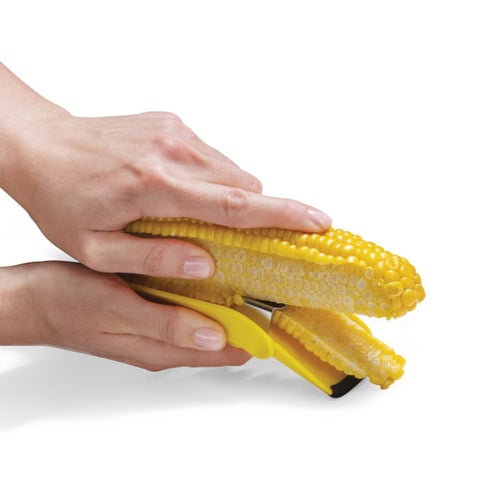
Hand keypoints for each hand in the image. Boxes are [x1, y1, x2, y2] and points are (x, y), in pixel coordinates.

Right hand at [0, 262, 249, 368]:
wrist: (35, 300)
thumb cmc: (69, 306)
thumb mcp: (117, 312)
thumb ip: (166, 325)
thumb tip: (214, 338)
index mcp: (164, 349)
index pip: (228, 352)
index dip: (257, 336)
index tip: (283, 313)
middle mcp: (167, 341)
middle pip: (224, 334)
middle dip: (249, 315)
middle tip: (273, 282)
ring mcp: (160, 326)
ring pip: (209, 317)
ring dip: (230, 300)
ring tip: (252, 272)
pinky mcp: (151, 309)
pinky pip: (190, 303)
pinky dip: (206, 290)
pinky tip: (212, 268)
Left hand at [3, 98, 330, 277]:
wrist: (41, 146)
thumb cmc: (62, 199)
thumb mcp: (95, 249)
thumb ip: (153, 257)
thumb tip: (206, 263)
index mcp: (154, 187)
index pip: (234, 205)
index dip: (282, 215)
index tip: (318, 222)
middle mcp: (172, 152)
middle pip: (242, 187)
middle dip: (254, 214)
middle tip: (241, 239)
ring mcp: (174, 132)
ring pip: (230, 171)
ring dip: (228, 197)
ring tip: (196, 216)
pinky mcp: (172, 122)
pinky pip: (212, 156)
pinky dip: (211, 178)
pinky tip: (181, 191)